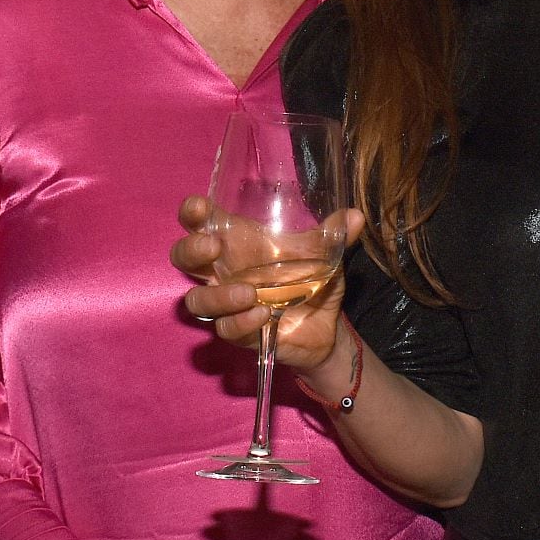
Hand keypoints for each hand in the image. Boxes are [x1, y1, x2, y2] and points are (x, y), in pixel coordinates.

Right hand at [171, 196, 361, 373]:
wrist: (326, 327)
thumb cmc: (312, 280)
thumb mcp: (326, 255)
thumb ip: (336, 236)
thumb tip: (356, 217)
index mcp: (237, 244)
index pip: (201, 223)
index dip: (192, 213)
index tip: (199, 208)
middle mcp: (224, 271)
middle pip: (183, 258)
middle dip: (190, 250)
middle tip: (211, 246)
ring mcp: (227, 303)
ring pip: (196, 300)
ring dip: (217, 296)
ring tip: (247, 293)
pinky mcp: (238, 332)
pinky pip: (225, 329)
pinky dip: (241, 322)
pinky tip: (263, 316)